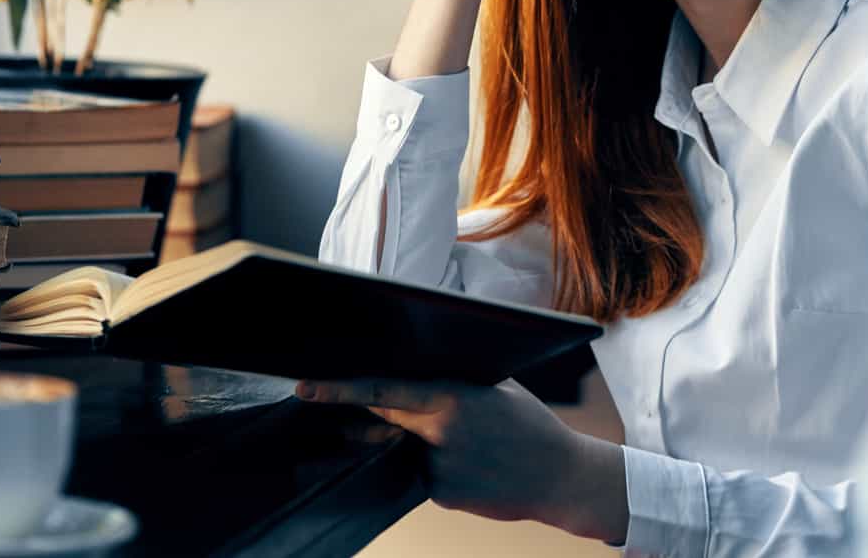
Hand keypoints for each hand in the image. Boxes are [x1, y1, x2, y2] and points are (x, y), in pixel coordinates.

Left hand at [296, 377, 628, 543]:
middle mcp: (439, 433)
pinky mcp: (440, 494)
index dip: (341, 389)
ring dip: (420, 443)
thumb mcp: (496, 387)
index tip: (305, 388)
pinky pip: (424, 473)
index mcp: (451, 398)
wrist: (562, 476)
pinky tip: (476, 466)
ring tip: (472, 442)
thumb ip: (452, 381)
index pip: (383, 391)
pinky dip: (440, 467)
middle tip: (348, 407)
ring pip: (407, 449)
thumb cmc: (530, 425)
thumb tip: (412, 372)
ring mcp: (438, 468)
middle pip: (384, 421)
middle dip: (363, 417)